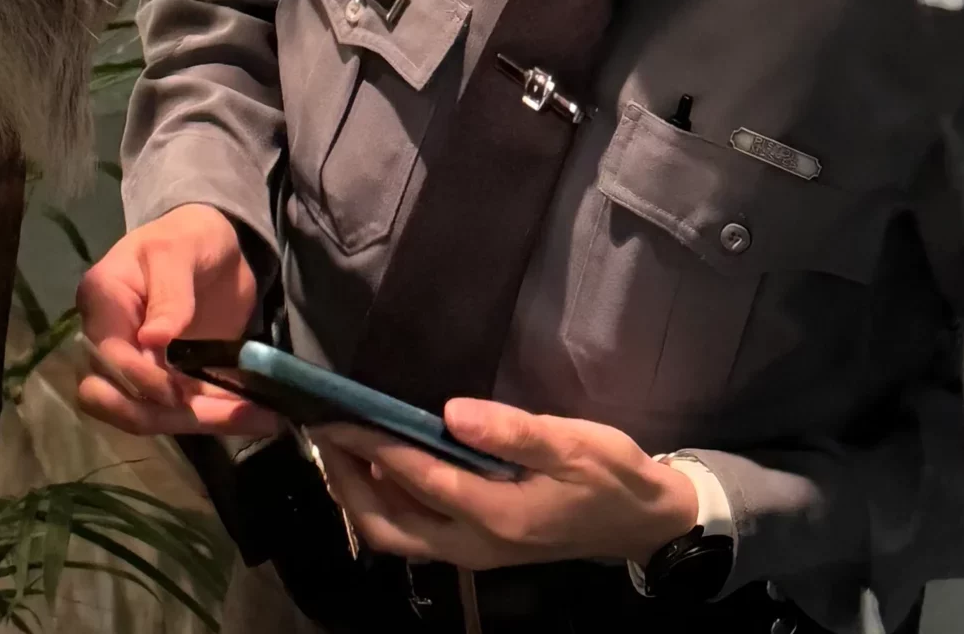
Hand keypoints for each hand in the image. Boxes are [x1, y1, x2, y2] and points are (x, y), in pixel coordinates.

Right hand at [74, 204, 278, 437]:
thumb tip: (152, 340)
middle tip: (225, 414)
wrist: (215, 244)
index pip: (108, 356)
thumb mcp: (181, 251)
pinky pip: (181, 410)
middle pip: (114, 400)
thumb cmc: (190, 235)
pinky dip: (214, 417)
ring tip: (258, 416)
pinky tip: (257, 415)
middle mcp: (109, 339)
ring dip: (200, 422)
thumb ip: (170, 291)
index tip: (180, 394)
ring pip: (150, 414)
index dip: (141, 380)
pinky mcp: (166, 380)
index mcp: (102, 300)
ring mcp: (136, 364)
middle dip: (166, 417)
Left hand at [312, 400, 698, 569]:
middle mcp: (471, 543)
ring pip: (394, 533)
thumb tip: (451, 412)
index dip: (368, 446)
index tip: (334, 414)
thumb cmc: (609, 476)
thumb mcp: (573, 444)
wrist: (643, 522)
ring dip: (357, 493)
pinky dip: (382, 500)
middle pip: (384, 523)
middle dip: (343, 480)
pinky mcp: (474, 546)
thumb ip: (513, 431)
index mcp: (494, 515)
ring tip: (337, 445)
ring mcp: (470, 551)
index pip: (414, 477)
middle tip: (321, 431)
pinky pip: (411, 530)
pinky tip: (377, 465)